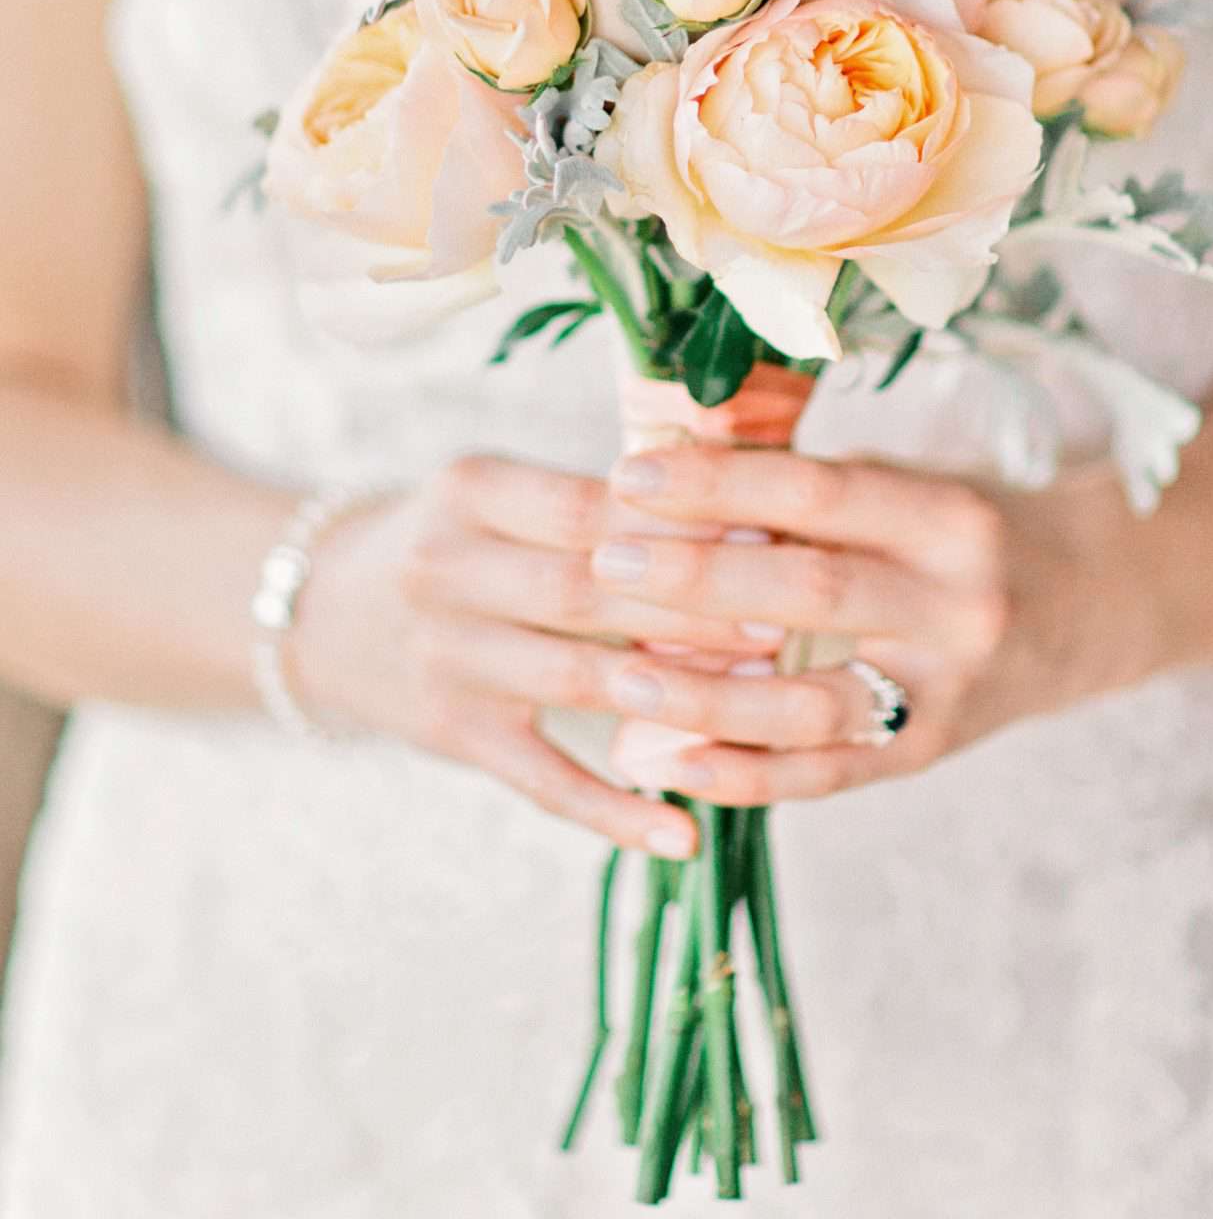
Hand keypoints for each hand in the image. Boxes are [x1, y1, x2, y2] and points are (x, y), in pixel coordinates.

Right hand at [285, 454, 789, 857]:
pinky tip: (682, 834)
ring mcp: (446, 660)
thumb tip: (736, 501)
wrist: (317, 610)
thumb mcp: (497, 490)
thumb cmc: (453, 537)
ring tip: (762, 702)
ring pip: (578, 681)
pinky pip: (544, 779)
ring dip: (675, 694)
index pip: (586, 506)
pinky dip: (613, 811)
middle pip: (587, 592)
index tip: (765, 532)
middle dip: (691, 608)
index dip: (676, 524)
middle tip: (781, 618)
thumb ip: (594, 498)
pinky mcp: (452, 736)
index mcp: (469, 490)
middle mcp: (446, 572)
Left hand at [590, 446, 1155, 805]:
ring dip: (708, 696)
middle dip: (699, 581)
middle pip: (814, 594)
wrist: (1092, 608)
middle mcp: (957, 604)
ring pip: (814, 704)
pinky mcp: (929, 753)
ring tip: (622, 677)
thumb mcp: (910, 483)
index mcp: (947, 516)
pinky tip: (669, 760)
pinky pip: (826, 776)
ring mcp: (947, 691)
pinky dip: (743, 774)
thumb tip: (674, 466)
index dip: (720, 484)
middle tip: (606, 562)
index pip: (819, 495)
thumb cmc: (970, 530)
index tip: (630, 473)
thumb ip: (810, 484)